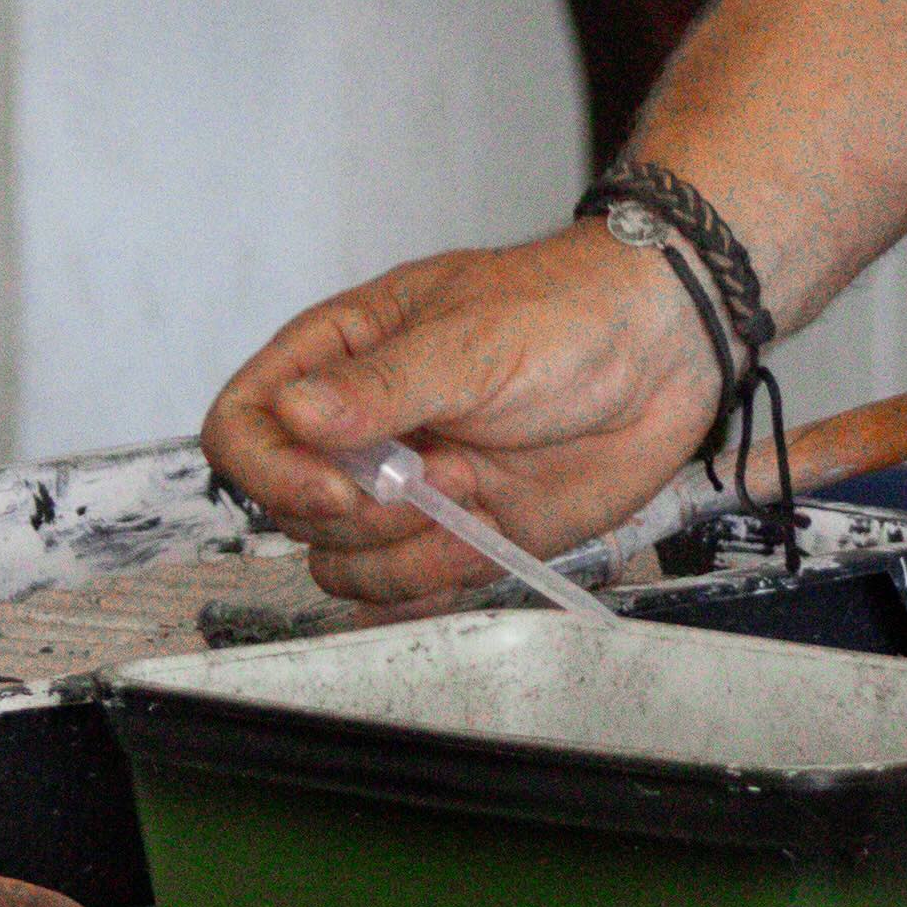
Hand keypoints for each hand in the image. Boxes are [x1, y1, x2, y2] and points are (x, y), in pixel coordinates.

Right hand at [202, 227, 719, 603]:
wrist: (663, 354)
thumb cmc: (566, 313)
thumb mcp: (470, 339)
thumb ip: (381, 387)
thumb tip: (295, 414)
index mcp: (340, 359)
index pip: (244, 426)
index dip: (271, 470)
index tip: (335, 489)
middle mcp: (362, 431)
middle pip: (287, 509)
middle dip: (359, 516)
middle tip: (439, 477)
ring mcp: (407, 488)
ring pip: (341, 563)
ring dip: (403, 554)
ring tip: (475, 496)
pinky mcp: (456, 535)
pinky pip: (402, 593)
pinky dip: (431, 587)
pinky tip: (478, 541)